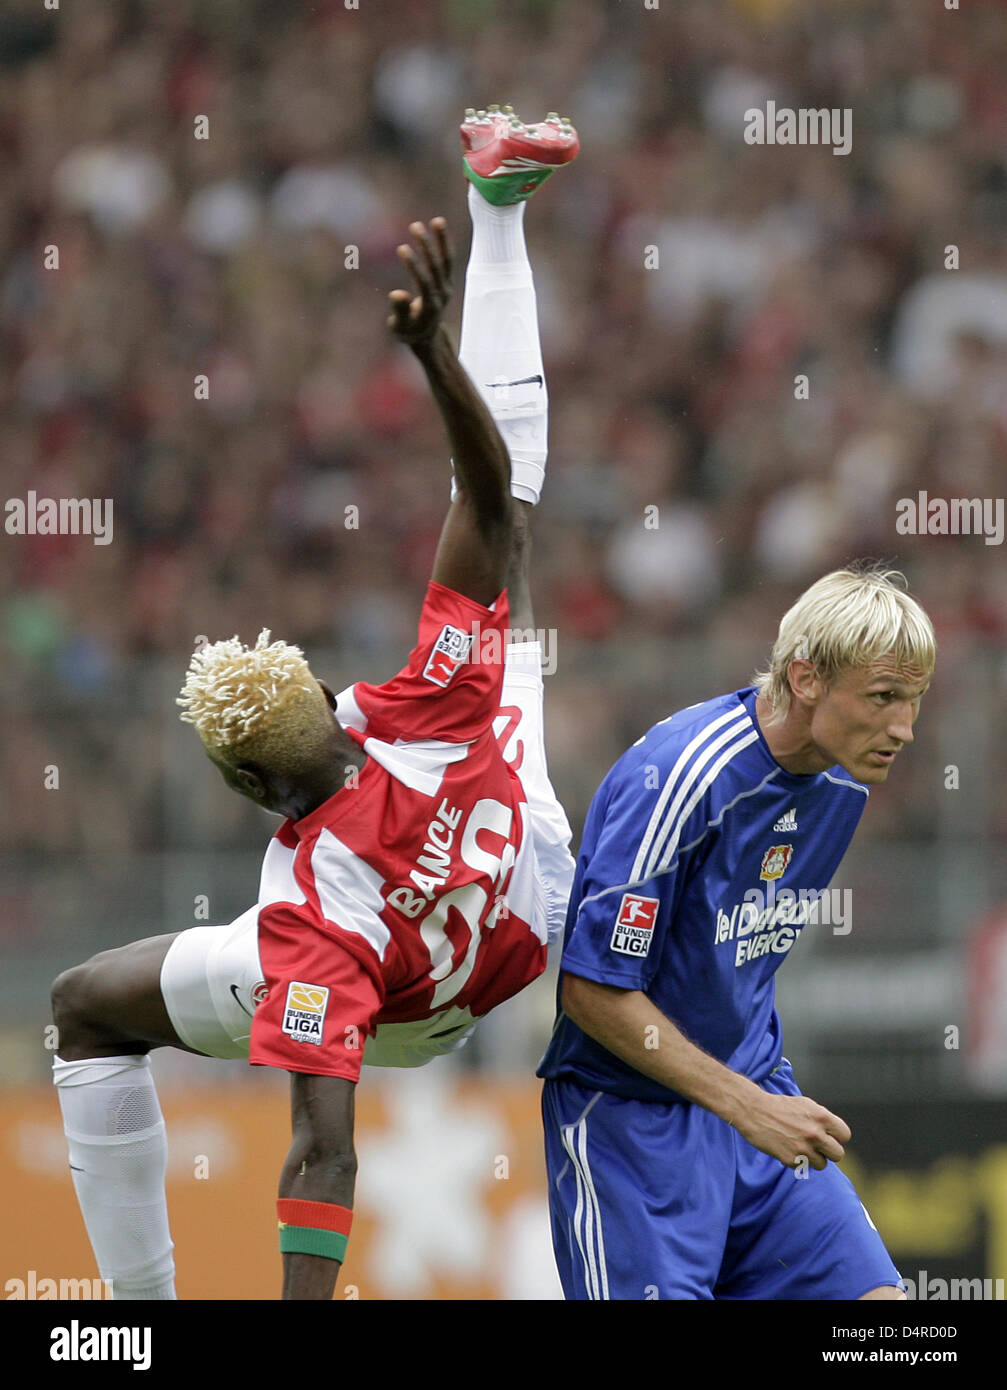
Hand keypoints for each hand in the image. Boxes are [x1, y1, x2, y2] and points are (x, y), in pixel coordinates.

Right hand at [387, 218, 452, 345]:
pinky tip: (438, 224)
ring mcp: (446, 288)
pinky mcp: (447, 281)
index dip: (414, 266)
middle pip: (436, 268)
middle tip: (415, 226)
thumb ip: (400, 311)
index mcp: (429, 307)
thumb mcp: (399, 327)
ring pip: (446, 261)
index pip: (423, 282)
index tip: (402, 248)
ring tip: (437, 220)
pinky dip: (444, 243)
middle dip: (426, 247)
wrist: (427, 336)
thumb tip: (397, 294)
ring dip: (442, 241)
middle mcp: (441, 295)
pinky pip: (447, 260)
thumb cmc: (408, 331)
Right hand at [729, 1090, 850, 1169]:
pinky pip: (803, 1167)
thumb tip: (834, 1134)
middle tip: (817, 1147)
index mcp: (821, 1116)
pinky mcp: (791, 1159)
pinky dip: (797, 1161)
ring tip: (800, 1148)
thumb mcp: (805, 1105)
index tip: (828, 1137)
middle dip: (828, 1152)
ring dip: (813, 1159)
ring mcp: (803, 1148)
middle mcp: (815, 1133)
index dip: (836, 1137)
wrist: (753, 1110)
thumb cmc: (779, 1107)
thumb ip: (822, 1120)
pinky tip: (787, 1149)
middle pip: (838, 1154)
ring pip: (822, 1164)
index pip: (845, 1135)